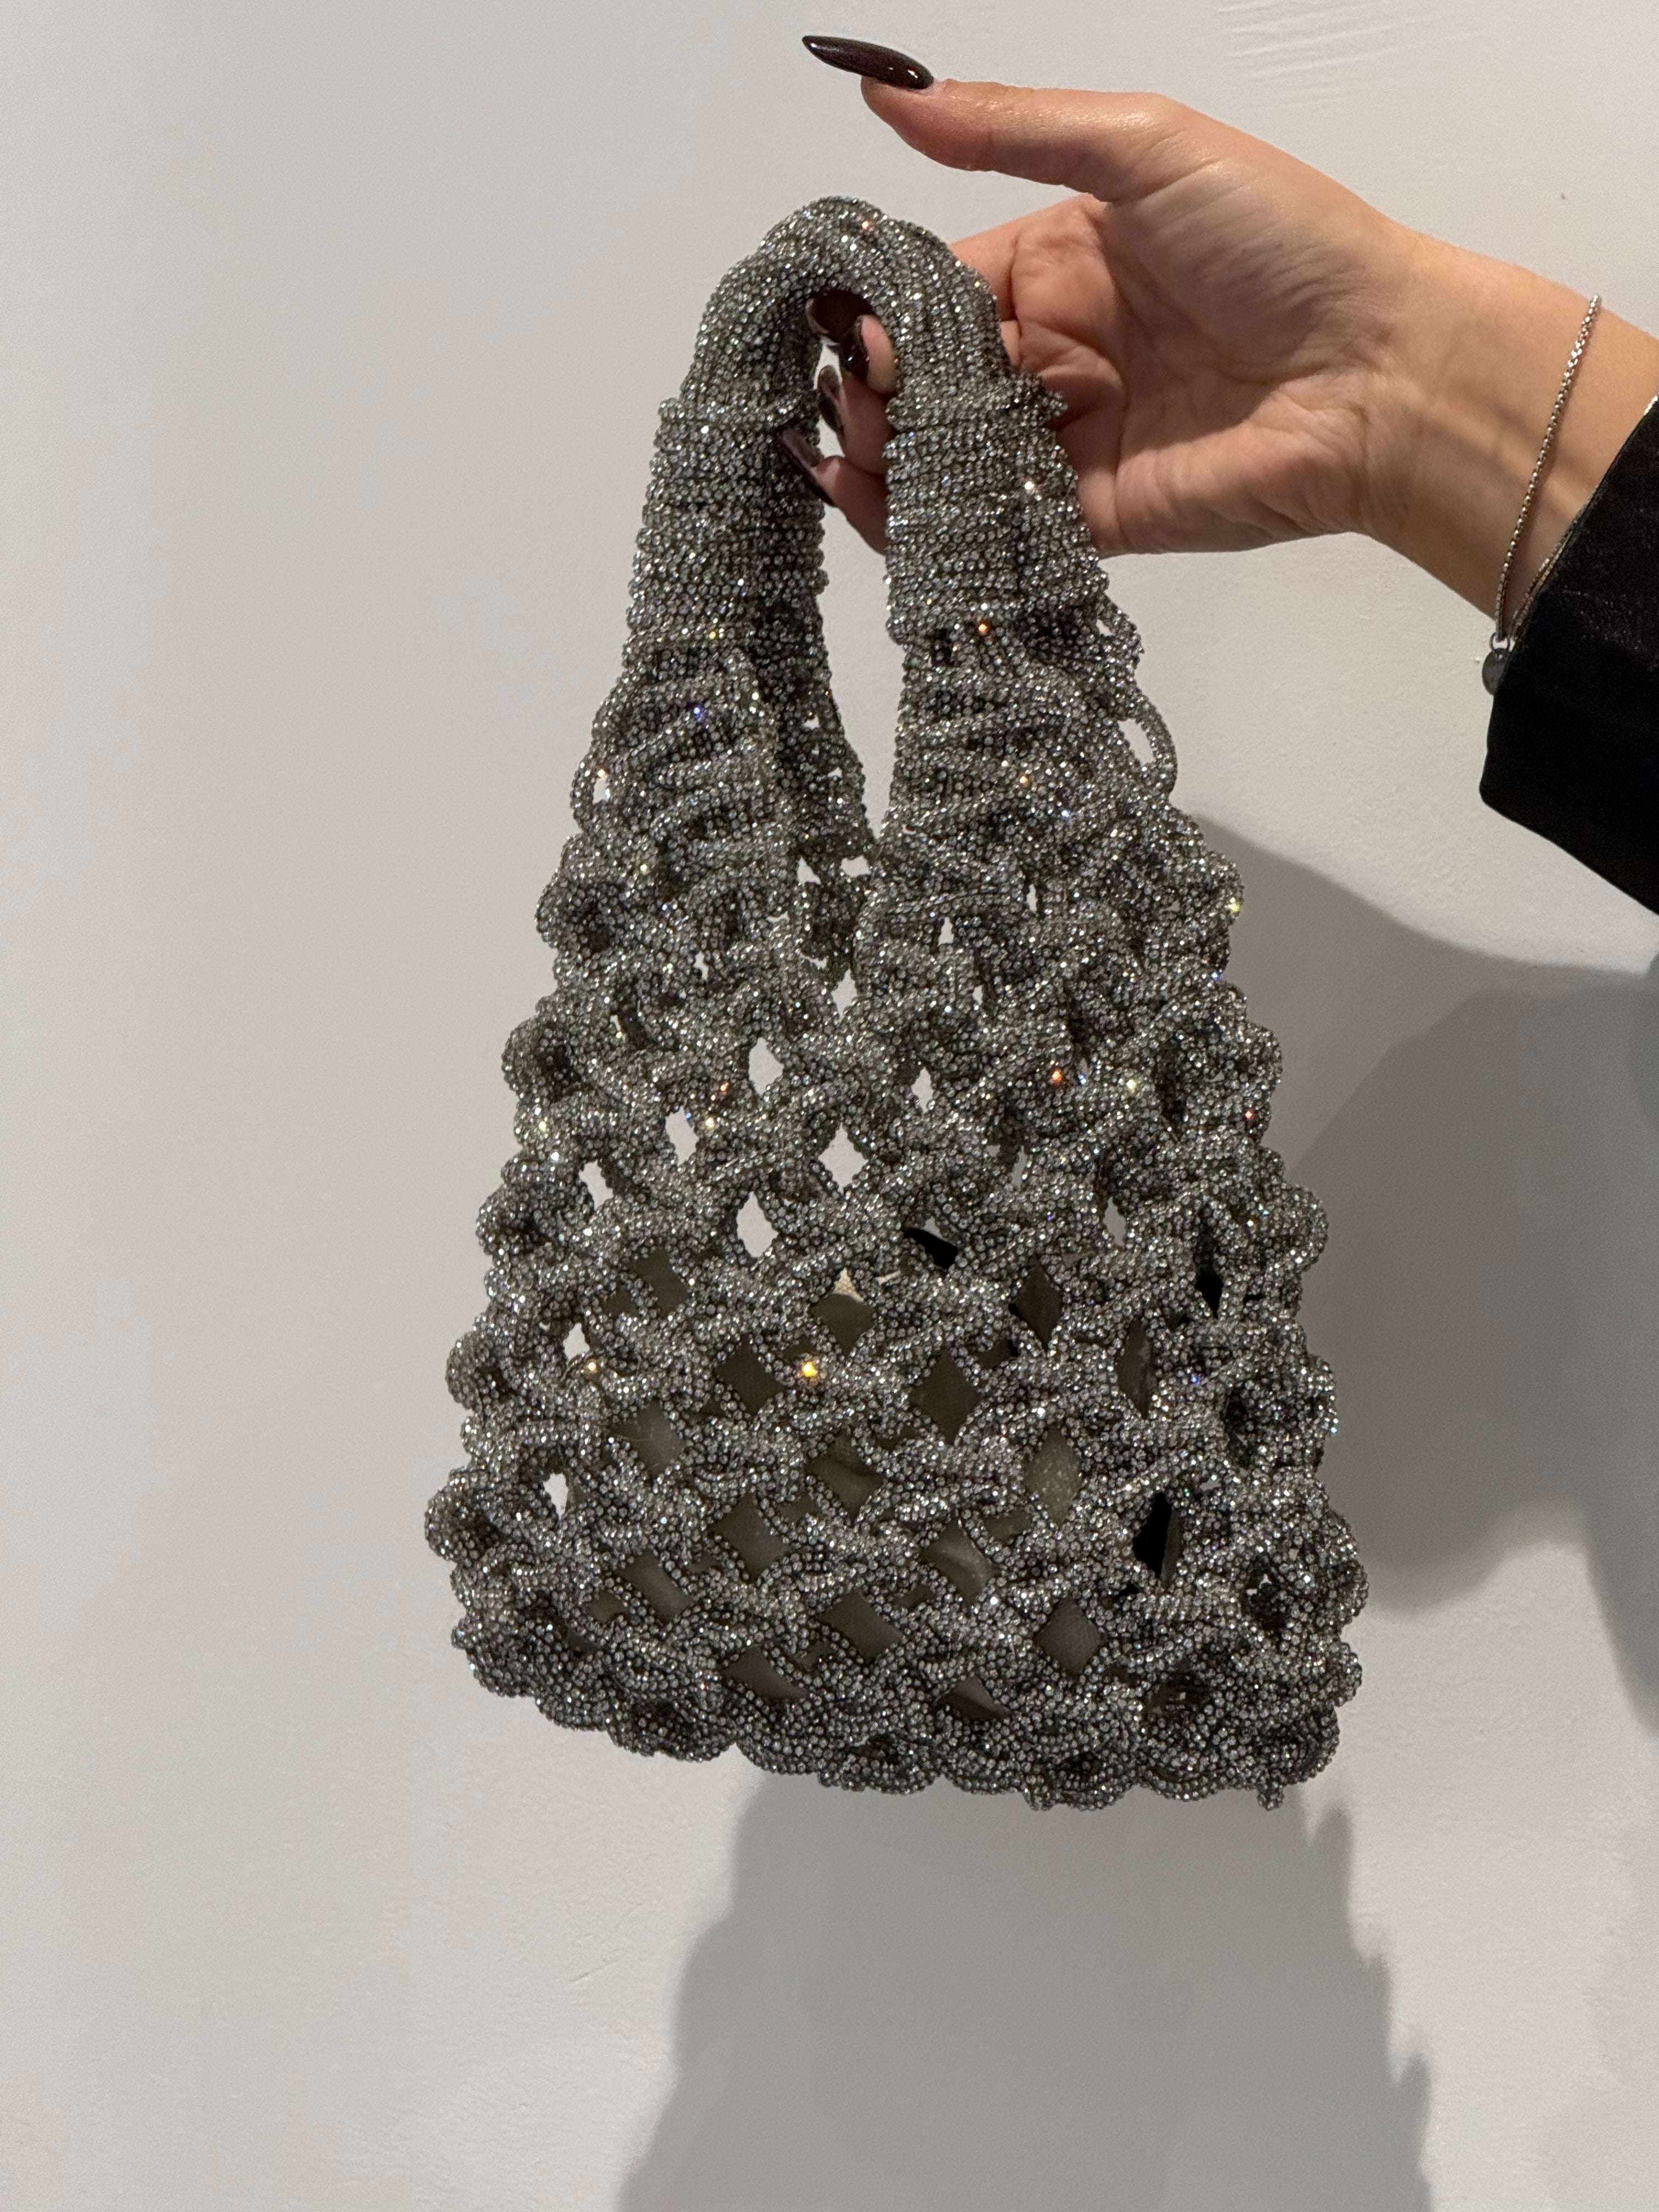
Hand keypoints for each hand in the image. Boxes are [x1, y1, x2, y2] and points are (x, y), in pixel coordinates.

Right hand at [807, 79, 1658, 618]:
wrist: (1376, 373)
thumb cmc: (1275, 242)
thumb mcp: (1142, 149)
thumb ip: (1012, 130)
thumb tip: (883, 96)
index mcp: (1061, 263)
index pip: (941, 288)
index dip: (887, 310)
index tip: (852, 328)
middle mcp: (1056, 353)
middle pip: (929, 379)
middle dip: (877, 389)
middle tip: (856, 399)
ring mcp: (1069, 441)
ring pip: (945, 455)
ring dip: (885, 456)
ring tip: (855, 451)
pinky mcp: (1086, 519)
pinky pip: (987, 522)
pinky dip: (921, 521)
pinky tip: (870, 505)